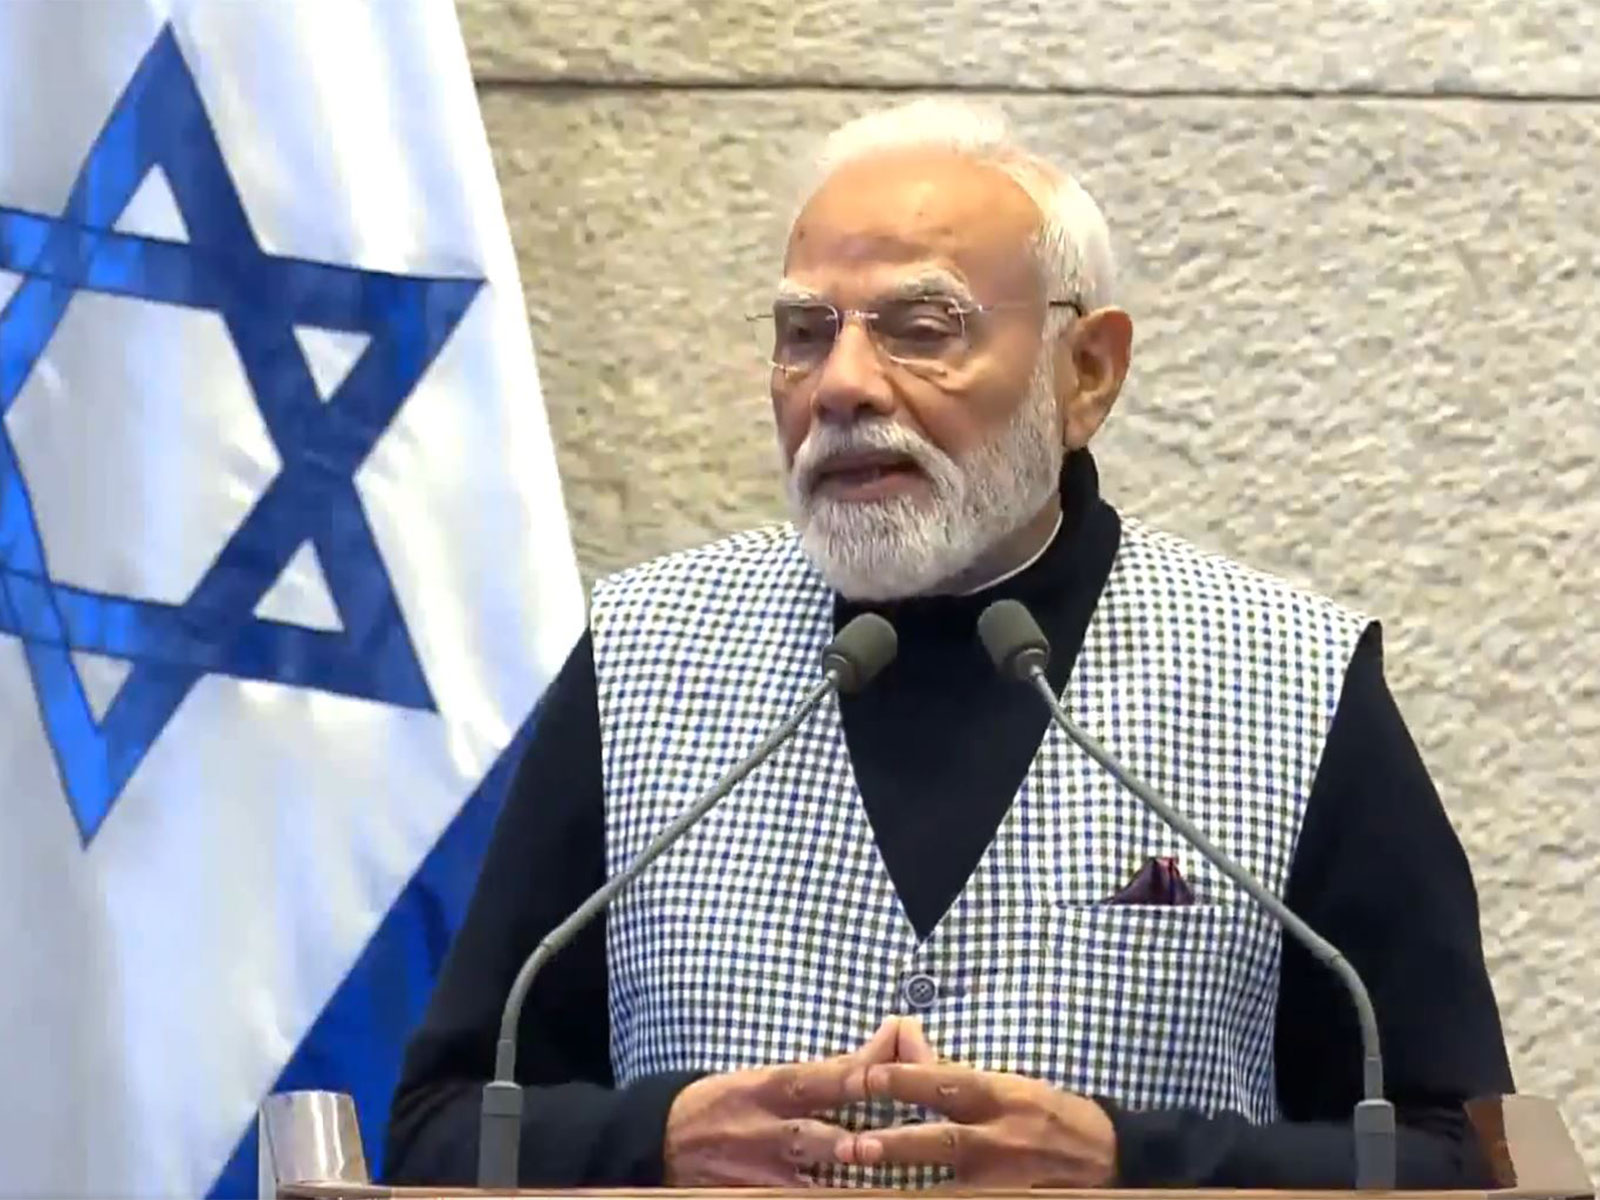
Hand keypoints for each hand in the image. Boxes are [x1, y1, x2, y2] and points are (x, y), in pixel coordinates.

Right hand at [662, 1018, 913, 1185]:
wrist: (662, 1137)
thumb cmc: (730, 1100)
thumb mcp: (769, 1077)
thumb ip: (832, 1069)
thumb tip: (894, 1033)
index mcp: (771, 1086)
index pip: (821, 1079)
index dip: (856, 1078)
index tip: (893, 1076)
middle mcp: (764, 1127)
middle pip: (811, 1133)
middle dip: (844, 1141)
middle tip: (881, 1145)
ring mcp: (756, 1170)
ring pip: (799, 1181)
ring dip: (831, 1184)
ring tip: (867, 1183)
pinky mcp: (748, 1197)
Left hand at [839, 1040, 1117, 1187]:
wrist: (1108, 1154)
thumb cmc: (1046, 1111)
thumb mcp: (1007, 1084)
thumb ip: (955, 1076)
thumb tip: (904, 1042)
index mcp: (997, 1096)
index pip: (943, 1082)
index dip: (902, 1079)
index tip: (863, 1077)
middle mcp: (1000, 1138)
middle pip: (942, 1142)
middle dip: (896, 1145)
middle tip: (853, 1145)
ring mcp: (1005, 1181)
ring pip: (951, 1188)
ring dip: (910, 1190)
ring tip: (868, 1192)